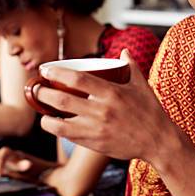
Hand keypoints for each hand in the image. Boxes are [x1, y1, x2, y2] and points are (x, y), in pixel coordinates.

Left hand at [39, 49, 180, 163]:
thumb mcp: (142, 85)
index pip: (77, 79)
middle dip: (42, 93)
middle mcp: (101, 111)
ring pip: (59, 124)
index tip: (45, 69)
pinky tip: (54, 124)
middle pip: (61, 100)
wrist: (158, 141)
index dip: (57, 73)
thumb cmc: (151, 112)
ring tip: (40, 109)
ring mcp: (96, 129)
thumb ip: (131, 66)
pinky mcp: (95, 144)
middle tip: (35, 88)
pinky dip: (57, 129)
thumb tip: (124, 51)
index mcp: (112, 93)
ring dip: (44, 117)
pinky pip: (69, 136)